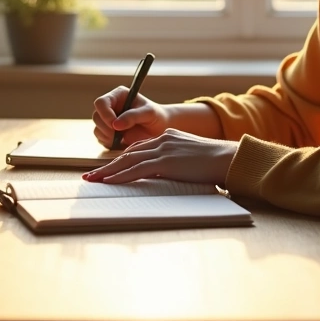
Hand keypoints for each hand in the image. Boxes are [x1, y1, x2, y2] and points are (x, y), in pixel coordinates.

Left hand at [82, 128, 238, 184]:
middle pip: (128, 153)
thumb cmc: (216, 163)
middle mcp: (162, 140)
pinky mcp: (165, 161)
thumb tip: (170, 173)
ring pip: (128, 161)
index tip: (110, 169)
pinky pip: (137, 169)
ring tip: (92, 181)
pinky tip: (109, 182)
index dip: (122, 159)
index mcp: (168, 137)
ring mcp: (163, 149)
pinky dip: (121, 177)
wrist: (228, 158)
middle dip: (108, 166)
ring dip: (108, 172)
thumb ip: (177, 161)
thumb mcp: (192, 158)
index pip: (139, 148)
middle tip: (91, 176)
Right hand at [92, 86, 172, 148]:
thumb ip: (133, 116)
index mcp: (118, 96)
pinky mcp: (109, 133)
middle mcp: (111, 106)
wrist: (160, 128)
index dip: (105, 114)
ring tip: (123, 138)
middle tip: (120, 135)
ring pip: (97, 128)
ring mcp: (108, 120)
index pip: (101, 102)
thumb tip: (115, 124)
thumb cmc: (156, 116)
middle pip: (96, 116)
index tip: (115, 125)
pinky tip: (121, 142)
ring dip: (107, 136)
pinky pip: (101, 138)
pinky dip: (108, 142)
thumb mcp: (148, 113)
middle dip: (106, 128)